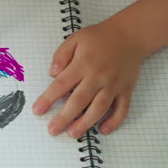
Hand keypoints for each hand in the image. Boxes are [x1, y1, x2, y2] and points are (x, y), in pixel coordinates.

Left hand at [33, 18, 142, 137]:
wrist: (129, 35)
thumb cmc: (99, 37)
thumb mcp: (76, 38)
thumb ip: (61, 55)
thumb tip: (52, 74)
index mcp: (83, 63)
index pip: (62, 84)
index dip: (48, 98)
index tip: (37, 110)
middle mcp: (98, 76)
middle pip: (79, 100)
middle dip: (64, 117)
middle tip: (52, 130)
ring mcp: (113, 84)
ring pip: (99, 108)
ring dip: (86, 123)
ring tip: (73, 133)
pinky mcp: (126, 89)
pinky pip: (122, 109)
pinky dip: (114, 121)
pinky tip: (103, 130)